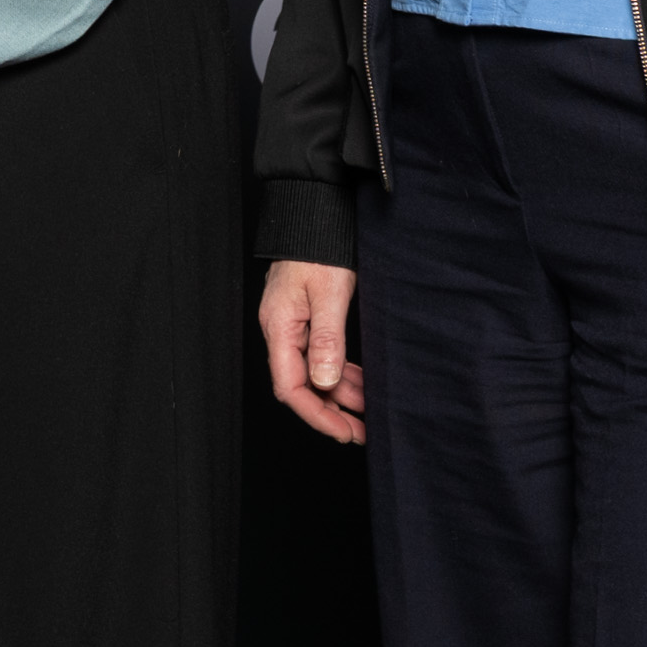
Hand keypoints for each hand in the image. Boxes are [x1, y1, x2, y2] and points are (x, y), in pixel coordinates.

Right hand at [259, 259, 363, 443]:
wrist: (313, 215)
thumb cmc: (318, 247)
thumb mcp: (328, 293)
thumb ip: (327, 339)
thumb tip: (325, 382)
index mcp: (279, 327)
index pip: (290, 387)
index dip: (317, 414)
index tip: (344, 431)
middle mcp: (281, 331)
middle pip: (300, 385)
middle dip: (330, 411)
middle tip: (361, 431)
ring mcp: (292, 325)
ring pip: (312, 373)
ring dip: (338, 394)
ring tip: (367, 409)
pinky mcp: (306, 319)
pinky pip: (319, 356)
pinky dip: (339, 373)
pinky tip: (358, 382)